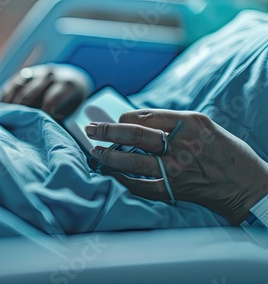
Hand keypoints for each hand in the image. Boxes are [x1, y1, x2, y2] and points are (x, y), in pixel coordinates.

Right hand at [0, 64, 92, 119]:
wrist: (71, 80)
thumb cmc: (70, 102)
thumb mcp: (72, 110)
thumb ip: (61, 119)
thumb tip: (47, 134)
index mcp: (66, 84)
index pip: (52, 98)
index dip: (43, 113)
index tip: (34, 126)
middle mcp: (50, 74)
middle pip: (31, 92)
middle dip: (22, 109)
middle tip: (13, 125)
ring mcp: (36, 72)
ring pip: (19, 86)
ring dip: (9, 103)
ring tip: (2, 118)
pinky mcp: (25, 74)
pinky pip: (11, 84)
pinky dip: (4, 96)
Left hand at [84, 109, 267, 224]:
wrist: (246, 185)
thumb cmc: (225, 152)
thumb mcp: (203, 126)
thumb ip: (172, 123)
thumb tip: (137, 122)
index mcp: (188, 123)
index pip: (145, 116)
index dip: (123, 117)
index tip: (113, 119)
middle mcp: (180, 144)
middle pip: (134, 134)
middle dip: (107, 131)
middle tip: (90, 130)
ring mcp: (175, 169)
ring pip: (131, 160)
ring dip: (108, 156)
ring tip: (95, 152)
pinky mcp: (173, 189)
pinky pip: (140, 185)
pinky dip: (122, 179)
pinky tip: (111, 174)